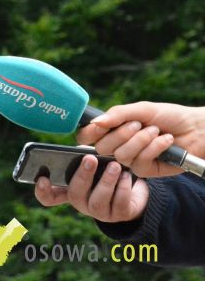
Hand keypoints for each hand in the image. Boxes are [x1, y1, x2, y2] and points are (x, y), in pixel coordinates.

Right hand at [34, 154, 148, 222]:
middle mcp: (82, 204)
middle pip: (75, 195)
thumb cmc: (106, 173)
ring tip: (114, 165)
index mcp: (70, 190)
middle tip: (90, 158)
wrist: (134, 192)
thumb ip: (84, 158)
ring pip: (98, 201)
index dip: (42, 191)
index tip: (43, 178)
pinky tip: (126, 175)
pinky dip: (123, 188)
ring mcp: (99, 213)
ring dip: (106, 181)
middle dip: (82, 175)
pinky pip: (119, 203)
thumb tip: (83, 151)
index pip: (49, 197)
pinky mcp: (119, 215)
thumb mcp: (93, 164)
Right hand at [77, 102, 204, 176]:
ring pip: (121, 155)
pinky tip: (165, 141)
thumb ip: (117, 114)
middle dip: (122, 134)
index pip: (87, 136)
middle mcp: (118, 146)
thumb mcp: (141, 109)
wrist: (196, 129)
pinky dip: (154, 148)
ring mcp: (130, 159)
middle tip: (139, 124)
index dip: (90, 132)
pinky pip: (139, 162)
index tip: (102, 125)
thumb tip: (95, 122)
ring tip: (156, 131)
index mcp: (112, 130)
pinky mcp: (145, 170)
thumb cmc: (168, 116)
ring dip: (141, 140)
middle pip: (102, 147)